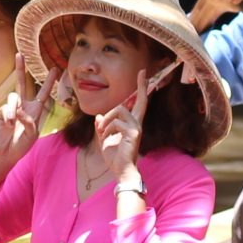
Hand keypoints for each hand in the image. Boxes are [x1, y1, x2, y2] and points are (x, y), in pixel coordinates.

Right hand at [0, 67, 60, 186]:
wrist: (6, 153)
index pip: (43, 93)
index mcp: (35, 111)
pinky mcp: (0, 112)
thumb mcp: (32, 134)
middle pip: (22, 84)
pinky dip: (7, 118)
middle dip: (20, 69)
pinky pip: (5, 109)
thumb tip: (18, 109)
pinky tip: (7, 126)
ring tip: (12, 123)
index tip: (55, 68)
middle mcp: (23, 106)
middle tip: (19, 54)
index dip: (49, 81)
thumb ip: (29, 121)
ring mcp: (11, 108)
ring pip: (13, 97)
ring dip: (14, 110)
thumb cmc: (21, 145)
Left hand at [95, 62, 177, 185]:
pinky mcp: (133, 134)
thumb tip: (99, 117)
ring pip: (119, 110)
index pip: (138, 103)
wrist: (120, 171)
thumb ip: (102, 127)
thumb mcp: (104, 139)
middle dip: (142, 86)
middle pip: (141, 101)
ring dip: (107, 120)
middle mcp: (137, 124)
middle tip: (143, 71)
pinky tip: (105, 138)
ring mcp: (137, 128)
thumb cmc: (115, 157)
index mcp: (132, 124)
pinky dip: (106, 130)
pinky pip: (115, 123)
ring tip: (102, 132)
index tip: (143, 74)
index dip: (141, 89)